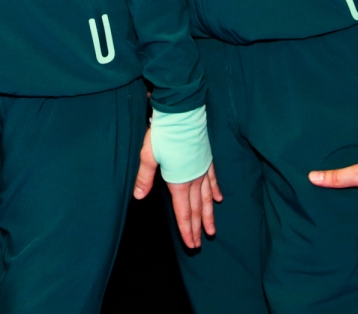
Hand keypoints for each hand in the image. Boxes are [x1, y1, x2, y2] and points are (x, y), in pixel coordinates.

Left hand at [135, 125, 221, 248]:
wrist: (182, 114)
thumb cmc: (163, 134)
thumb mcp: (148, 155)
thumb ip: (144, 178)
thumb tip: (138, 197)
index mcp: (178, 181)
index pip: (183, 211)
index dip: (186, 229)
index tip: (191, 243)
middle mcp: (193, 179)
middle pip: (196, 209)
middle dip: (197, 228)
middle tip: (199, 244)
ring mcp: (202, 169)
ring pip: (207, 198)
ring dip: (209, 215)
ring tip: (211, 230)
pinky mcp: (206, 159)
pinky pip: (213, 180)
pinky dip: (215, 191)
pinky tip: (218, 200)